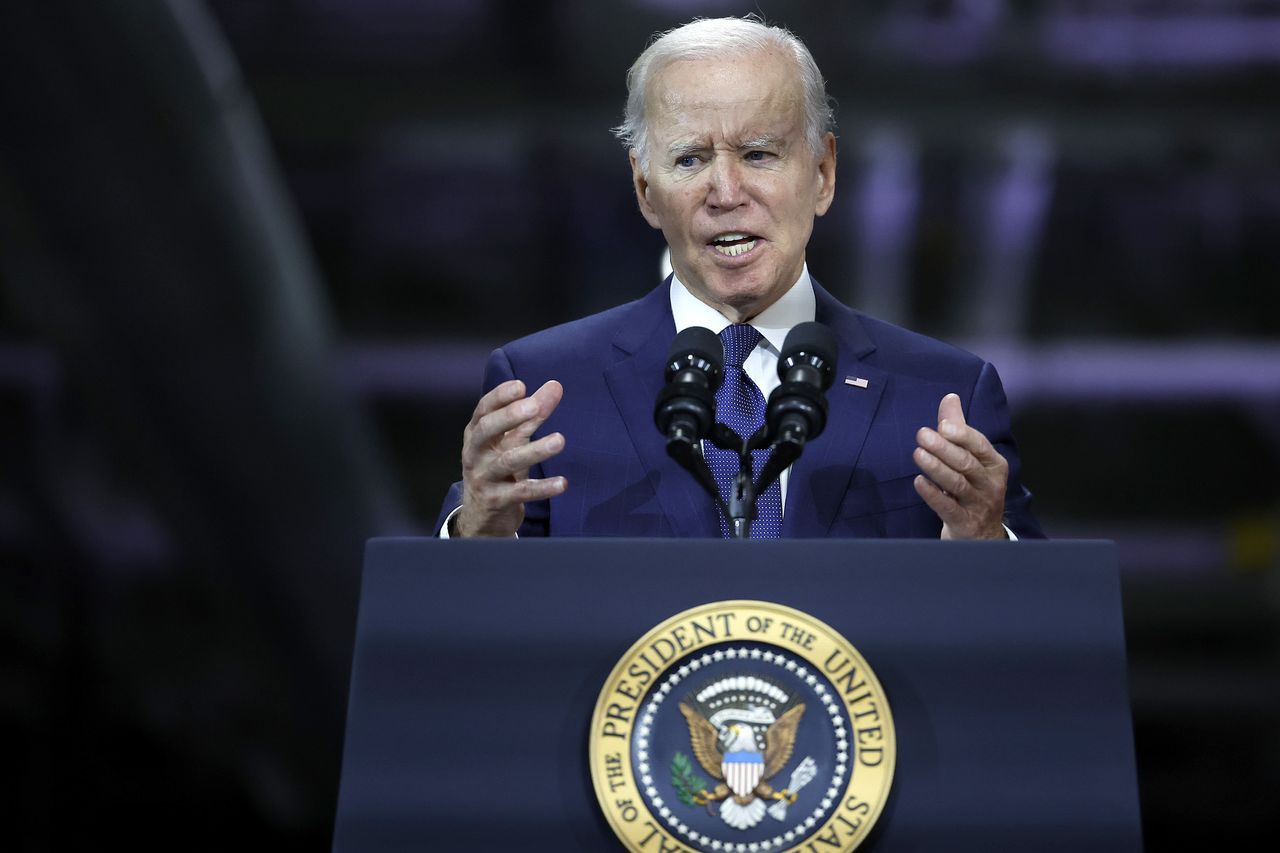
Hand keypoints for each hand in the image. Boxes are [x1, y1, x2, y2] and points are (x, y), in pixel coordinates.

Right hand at [454, 379, 565, 536]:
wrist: (482, 514)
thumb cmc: (498, 467)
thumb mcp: (512, 439)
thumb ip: (533, 414)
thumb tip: (555, 385)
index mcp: (477, 433)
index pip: (484, 410)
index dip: (500, 397)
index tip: (521, 386)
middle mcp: (475, 453)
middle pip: (487, 430)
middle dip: (509, 416)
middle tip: (534, 406)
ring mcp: (484, 477)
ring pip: (507, 461)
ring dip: (534, 450)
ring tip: (560, 440)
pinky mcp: (497, 500)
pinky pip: (521, 492)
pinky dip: (542, 488)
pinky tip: (562, 483)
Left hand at [913, 393, 1008, 539]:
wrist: (983, 535)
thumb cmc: (975, 489)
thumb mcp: (972, 459)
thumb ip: (959, 429)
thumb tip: (950, 397)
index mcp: (994, 464)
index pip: (980, 446)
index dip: (962, 435)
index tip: (943, 425)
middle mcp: (990, 484)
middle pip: (967, 463)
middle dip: (944, 448)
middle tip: (922, 435)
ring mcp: (978, 504)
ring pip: (957, 484)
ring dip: (936, 468)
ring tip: (917, 454)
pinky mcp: (964, 522)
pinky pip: (948, 507)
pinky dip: (932, 494)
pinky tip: (918, 482)